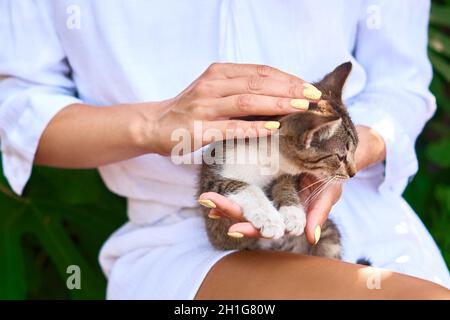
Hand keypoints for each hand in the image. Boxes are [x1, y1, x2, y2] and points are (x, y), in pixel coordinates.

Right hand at [140, 63, 321, 154]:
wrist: (155, 124)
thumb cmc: (191, 110)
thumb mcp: (214, 91)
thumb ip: (240, 89)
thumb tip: (280, 95)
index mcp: (218, 72)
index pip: (259, 71)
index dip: (287, 78)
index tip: (309, 86)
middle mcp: (211, 85)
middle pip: (257, 83)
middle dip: (289, 89)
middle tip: (313, 97)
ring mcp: (204, 107)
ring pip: (246, 101)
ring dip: (277, 104)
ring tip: (300, 107)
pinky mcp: (199, 130)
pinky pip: (230, 127)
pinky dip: (253, 127)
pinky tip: (273, 127)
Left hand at [198, 125, 385, 243]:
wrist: (335, 153)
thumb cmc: (333, 175)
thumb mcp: (329, 191)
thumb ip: (318, 212)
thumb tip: (309, 238)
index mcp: (286, 214)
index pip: (266, 225)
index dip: (251, 228)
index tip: (233, 230)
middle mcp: (273, 205)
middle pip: (248, 213)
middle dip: (228, 211)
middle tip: (208, 205)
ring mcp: (266, 190)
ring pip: (242, 200)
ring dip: (223, 201)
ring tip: (206, 199)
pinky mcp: (261, 173)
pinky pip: (243, 182)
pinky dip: (229, 183)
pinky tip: (213, 184)